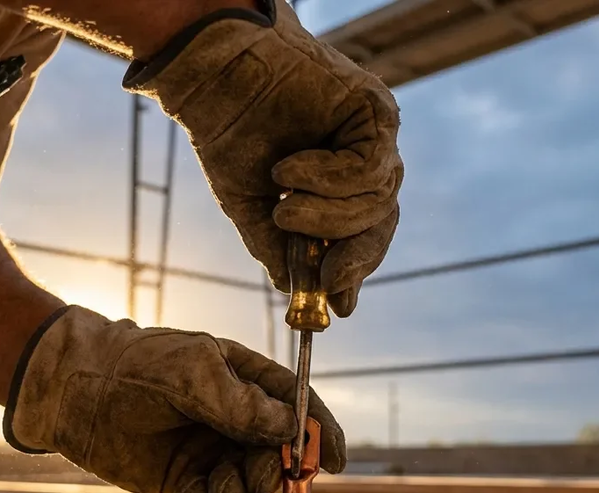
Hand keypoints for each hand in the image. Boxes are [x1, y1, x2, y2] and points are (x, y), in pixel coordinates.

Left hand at [3, 306, 345, 492]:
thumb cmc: (135, 363)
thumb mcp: (193, 371)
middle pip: (279, 449)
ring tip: (225, 483)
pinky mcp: (184, 479)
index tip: (336, 458)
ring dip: (249, 487)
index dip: (320, 430)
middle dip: (281, 465)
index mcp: (244, 380)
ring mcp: (210, 449)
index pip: (295, 404)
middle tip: (267, 472)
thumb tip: (289, 424)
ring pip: (252, 478)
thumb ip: (241, 401)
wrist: (74, 389)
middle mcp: (233, 417)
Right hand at [124, 0, 402, 316]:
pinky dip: (328, 180)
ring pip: (379, 201)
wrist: (215, 80)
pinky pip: (370, 169)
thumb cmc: (231, 136)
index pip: (367, 235)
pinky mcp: (376, 111)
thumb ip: (277, 247)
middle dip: (355, 257)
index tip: (339, 306)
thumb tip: (294, 291)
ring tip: (283, 205)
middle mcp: (366, 160)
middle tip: (327, 278)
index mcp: (341, 185)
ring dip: (327, 217)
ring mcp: (375, 135)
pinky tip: (290, 170)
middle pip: (383, 223)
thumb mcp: (251, 207)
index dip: (356, 269)